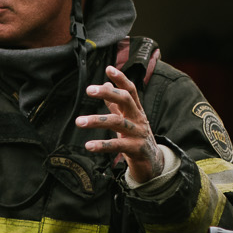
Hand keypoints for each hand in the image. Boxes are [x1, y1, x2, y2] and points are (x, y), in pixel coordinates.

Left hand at [79, 64, 165, 182]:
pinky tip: (88, 145)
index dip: (121, 79)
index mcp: (136, 110)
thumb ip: (116, 104)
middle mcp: (138, 119)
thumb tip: (106, 84)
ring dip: (97, 121)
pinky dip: (102, 145)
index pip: (130, 90)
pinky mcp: (136, 149)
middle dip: (108, 93)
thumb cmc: (136, 138)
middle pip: (126, 100)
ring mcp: (138, 134)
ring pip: (118, 123)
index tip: (108, 68)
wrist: (153, 163)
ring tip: (79, 121)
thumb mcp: (127, 119)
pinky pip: (118, 145)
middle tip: (89, 89)